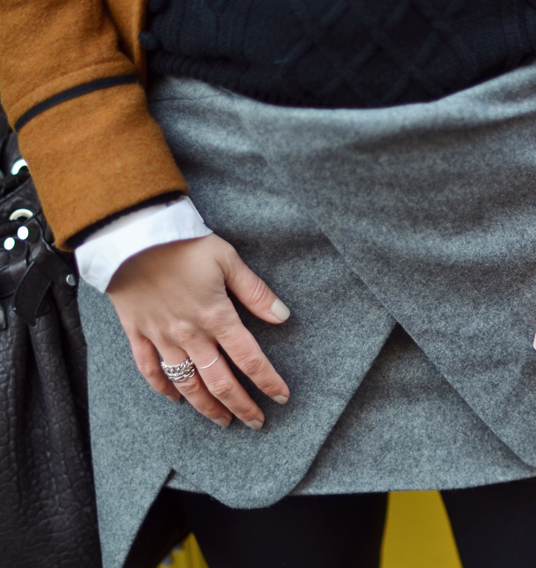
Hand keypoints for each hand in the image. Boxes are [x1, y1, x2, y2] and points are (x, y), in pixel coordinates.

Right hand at [107, 234, 291, 428]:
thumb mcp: (227, 260)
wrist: (131, 234)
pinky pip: (149, 369)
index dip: (267, 381)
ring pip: (187, 383)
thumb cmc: (182, 244)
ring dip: (207, 407)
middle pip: (220, 382)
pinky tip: (175, 399)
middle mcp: (190, 335)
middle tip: (256, 422)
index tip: (281, 397)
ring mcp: (161, 337)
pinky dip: (163, 387)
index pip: (249, 359)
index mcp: (217, 317)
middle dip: (241, 405)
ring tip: (223, 421)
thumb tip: (282, 315)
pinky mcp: (136, 332)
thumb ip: (255, 291)